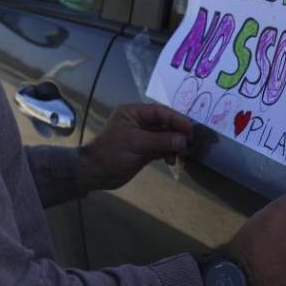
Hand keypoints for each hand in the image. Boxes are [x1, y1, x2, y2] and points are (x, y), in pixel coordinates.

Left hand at [77, 104, 191, 192]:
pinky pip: (162, 148)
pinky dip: (168, 153)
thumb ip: (162, 141)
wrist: (95, 173)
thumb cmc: (112, 153)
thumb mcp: (137, 144)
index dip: (176, 119)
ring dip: (174, 144)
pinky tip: (171, 160)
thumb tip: (184, 140)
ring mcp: (142, 136)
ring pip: (165, 136)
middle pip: (164, 123)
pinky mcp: (144, 150)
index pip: (160, 112)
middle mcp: (139, 122)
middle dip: (177, 133)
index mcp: (133, 113)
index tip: (190, 129)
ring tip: (180, 154)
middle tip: (188, 144)